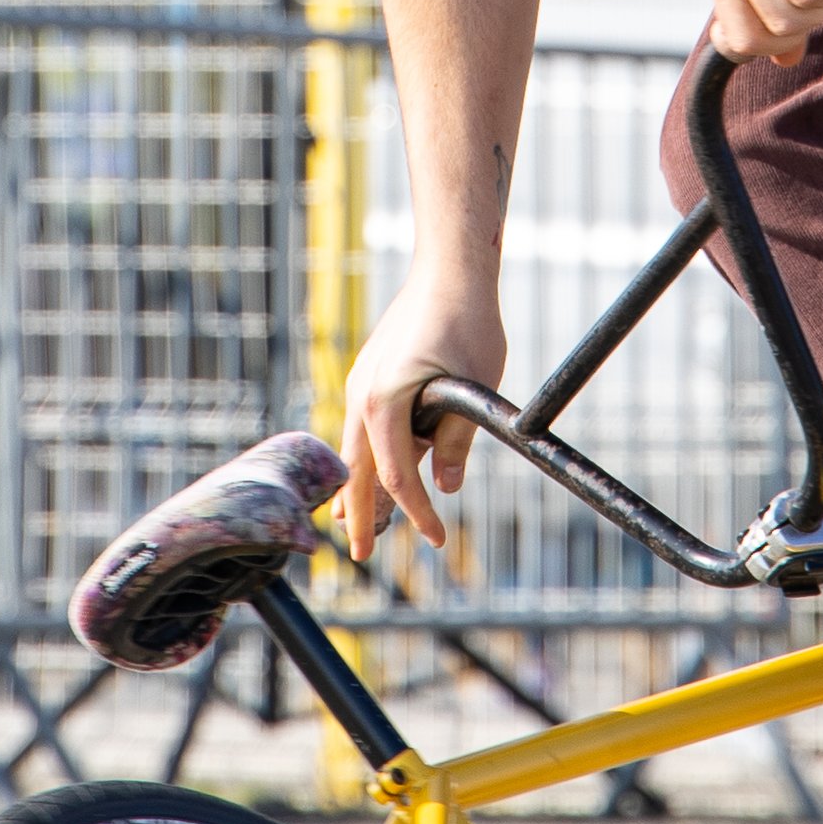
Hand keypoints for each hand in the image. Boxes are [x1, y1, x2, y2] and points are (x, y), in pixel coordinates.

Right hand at [340, 274, 506, 558]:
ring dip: (356, 486)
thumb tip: (446, 487)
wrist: (451, 270)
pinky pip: (361, 425)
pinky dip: (365, 455)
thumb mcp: (473, 390)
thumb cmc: (467, 323)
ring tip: (350, 520)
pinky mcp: (371, 371)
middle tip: (361, 554)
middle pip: (357, 471)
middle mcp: (362, 395)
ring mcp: (362, 382)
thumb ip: (456, 442)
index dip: (418, 513)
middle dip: (359, 515)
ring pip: (353, 447)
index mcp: (383, 403)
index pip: (398, 477)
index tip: (439, 541)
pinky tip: (369, 467)